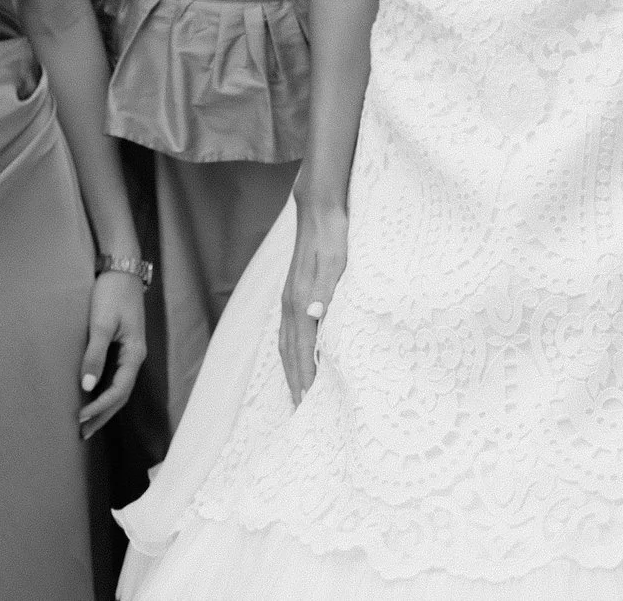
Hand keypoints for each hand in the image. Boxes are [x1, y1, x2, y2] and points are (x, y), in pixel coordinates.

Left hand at [79, 271, 147, 438]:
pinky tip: (92, 398)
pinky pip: (115, 377)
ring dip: (103, 407)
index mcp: (134, 354)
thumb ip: (94, 355)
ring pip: (119, 388)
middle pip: (121, 396)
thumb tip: (86, 387)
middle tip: (81, 434)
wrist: (122, 269)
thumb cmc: (111, 294)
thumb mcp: (101, 324)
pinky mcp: (122, 346)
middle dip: (102, 416)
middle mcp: (135, 357)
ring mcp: (130, 353)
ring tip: (86, 424)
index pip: (118, 391)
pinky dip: (104, 392)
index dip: (100, 408)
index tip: (80, 419)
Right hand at [279, 202, 345, 403]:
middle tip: (302, 412)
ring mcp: (289, 299)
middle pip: (290, 353)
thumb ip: (325, 288)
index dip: (306, 378)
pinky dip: (291, 353)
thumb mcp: (335, 259)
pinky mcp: (293, 293)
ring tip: (298, 395)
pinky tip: (298, 358)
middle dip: (295, 383)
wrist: (318, 208)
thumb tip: (315, 315)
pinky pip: (289, 333)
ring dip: (291, 372)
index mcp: (300, 301)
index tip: (309, 405)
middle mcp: (291, 304)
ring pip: (286, 345)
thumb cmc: (332, 234)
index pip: (302, 350)